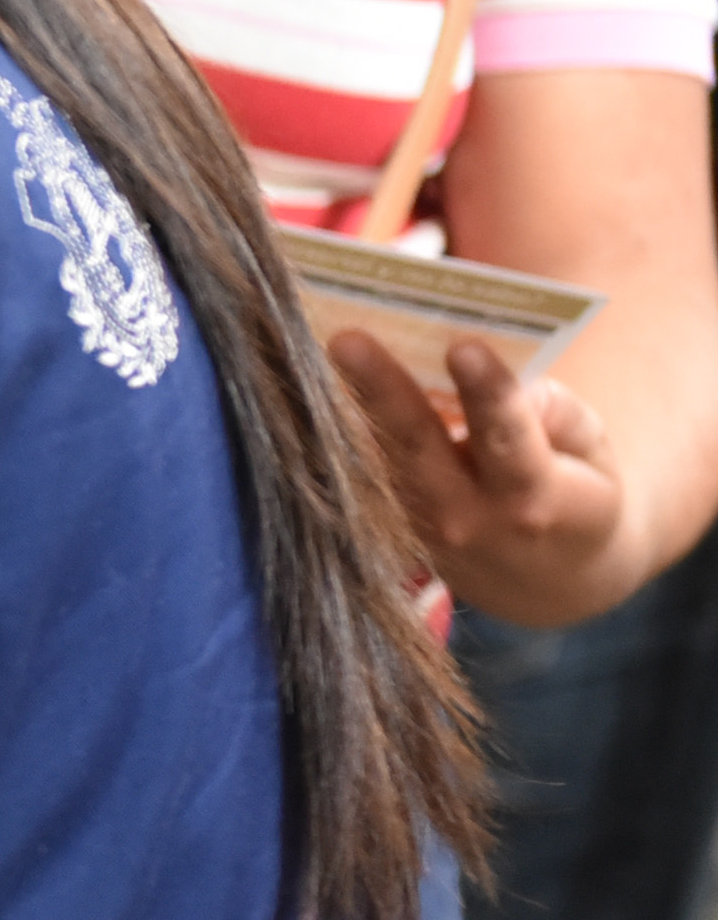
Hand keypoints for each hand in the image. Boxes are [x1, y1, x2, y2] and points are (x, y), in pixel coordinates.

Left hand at [329, 330, 623, 625]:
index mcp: (535, 499)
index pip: (508, 439)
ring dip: (352, 400)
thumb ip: (552, 412)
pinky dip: (351, 420)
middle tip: (348, 339)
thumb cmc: (576, 494)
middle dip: (382, 389)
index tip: (464, 346)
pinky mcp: (392, 525)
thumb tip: (493, 376)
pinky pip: (371, 466)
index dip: (487, 393)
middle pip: (418, 447)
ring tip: (329, 346)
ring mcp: (421, 526)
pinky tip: (331, 373)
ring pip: (381, 456)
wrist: (546, 580)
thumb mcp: (589, 452)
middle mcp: (469, 518)